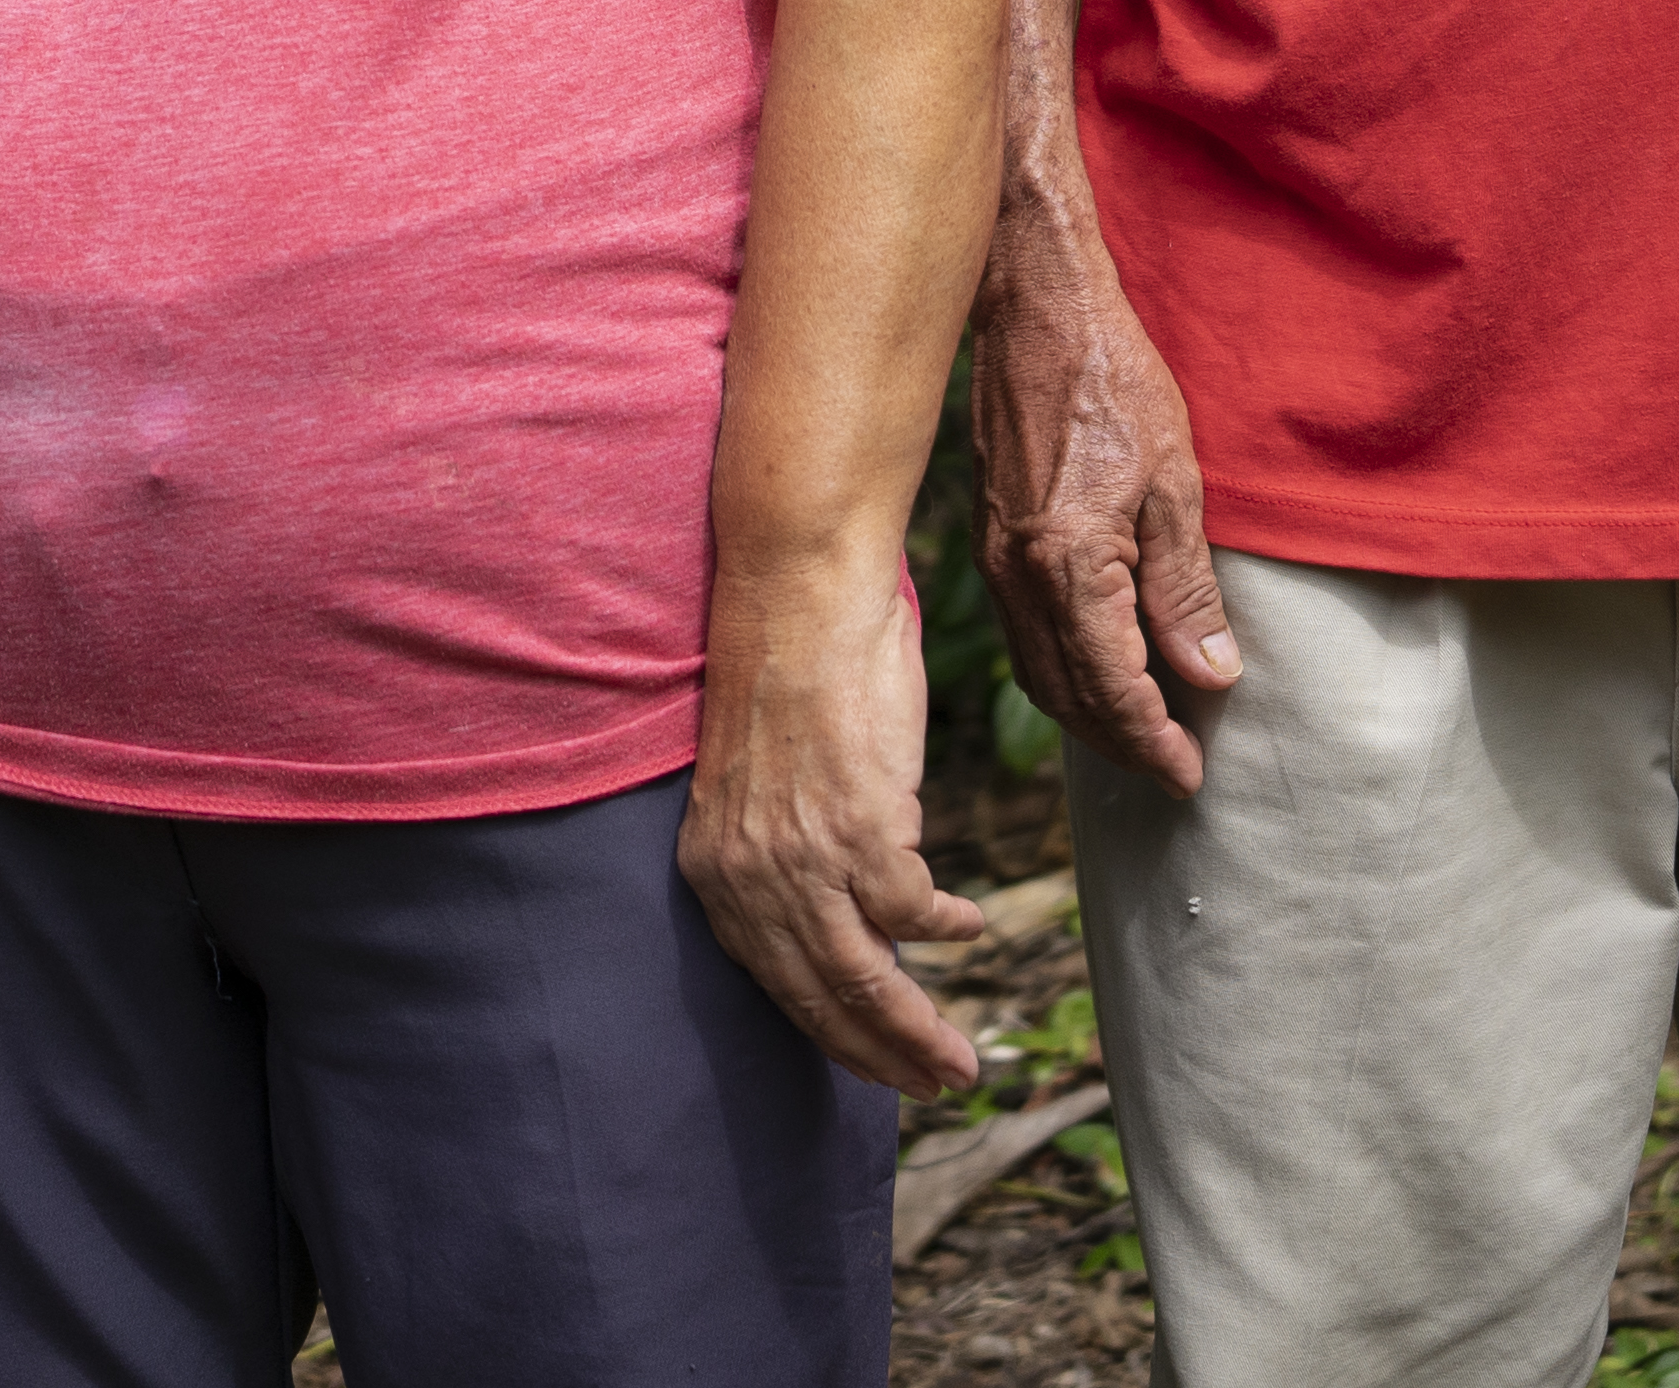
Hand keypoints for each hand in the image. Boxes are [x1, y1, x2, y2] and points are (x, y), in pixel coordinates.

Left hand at [682, 553, 988, 1097]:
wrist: (800, 591)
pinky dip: (943, 927)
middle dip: (879, 1058)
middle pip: (818, 1000)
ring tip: (958, 1060)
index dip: (829, 1032)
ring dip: (917, 1031)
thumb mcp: (763, 785)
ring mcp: (803, 862)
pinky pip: (912, 914)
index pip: (773, 983)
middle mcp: (747, 879)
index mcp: (712, 870)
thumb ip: (787, 852)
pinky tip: (965, 927)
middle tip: (931, 1087)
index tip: (871, 1065)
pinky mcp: (861, 833)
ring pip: (866, 981)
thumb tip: (848, 902)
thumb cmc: (792, 671)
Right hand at [969, 218, 1238, 798]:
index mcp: (1070, 566)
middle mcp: (1020, 577)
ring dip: (1089, 716)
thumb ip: (1188, 589)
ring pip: (1039, 672)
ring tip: (1143, 733)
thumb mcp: (1175, 483)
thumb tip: (1211, 676)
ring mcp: (997, 561)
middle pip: (1069, 697)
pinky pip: (1023, 636)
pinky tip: (1098, 670)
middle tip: (1174, 769)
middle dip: (1122, 744)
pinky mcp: (991, 542)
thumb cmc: (1113, 382)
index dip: (1155, 741)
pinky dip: (1062, 672)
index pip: (1114, 688)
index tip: (1192, 774)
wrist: (1036, 311)